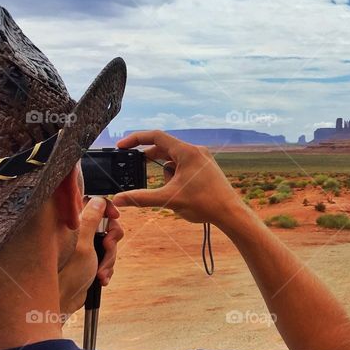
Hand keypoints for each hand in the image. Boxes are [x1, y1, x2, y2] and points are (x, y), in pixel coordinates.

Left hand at [58, 197, 122, 317]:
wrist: (61, 302)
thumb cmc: (65, 275)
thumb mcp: (82, 243)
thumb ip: (90, 219)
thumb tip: (98, 200)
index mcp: (69, 223)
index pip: (91, 203)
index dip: (106, 207)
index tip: (115, 216)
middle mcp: (75, 233)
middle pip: (105, 224)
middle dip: (111, 239)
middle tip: (107, 247)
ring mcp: (82, 247)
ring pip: (108, 243)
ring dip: (109, 258)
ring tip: (101, 271)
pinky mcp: (87, 260)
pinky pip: (105, 257)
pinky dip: (106, 267)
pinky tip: (101, 277)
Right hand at [111, 130, 243, 226]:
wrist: (230, 213)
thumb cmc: (205, 204)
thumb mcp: (169, 199)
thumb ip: (142, 198)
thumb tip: (119, 198)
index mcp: (187, 152)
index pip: (156, 136)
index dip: (136, 139)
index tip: (122, 146)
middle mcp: (196, 151)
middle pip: (164, 148)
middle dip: (150, 160)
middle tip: (135, 168)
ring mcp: (202, 159)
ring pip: (174, 160)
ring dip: (166, 173)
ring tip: (172, 191)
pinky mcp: (206, 168)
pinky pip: (184, 166)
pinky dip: (176, 176)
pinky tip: (178, 191)